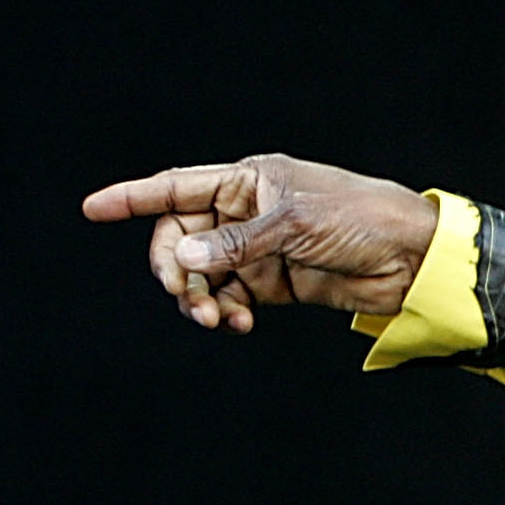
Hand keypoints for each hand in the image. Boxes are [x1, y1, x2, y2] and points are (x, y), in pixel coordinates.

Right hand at [82, 153, 439, 333]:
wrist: (413, 258)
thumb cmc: (361, 219)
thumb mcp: (296, 224)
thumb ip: (238, 243)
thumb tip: (183, 257)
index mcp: (249, 180)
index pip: (177, 186)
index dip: (133, 198)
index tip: (92, 209)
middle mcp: (246, 213)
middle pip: (180, 239)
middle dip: (173, 268)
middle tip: (184, 296)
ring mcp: (258, 250)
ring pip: (202, 275)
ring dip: (198, 298)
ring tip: (215, 319)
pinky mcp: (274, 284)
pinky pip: (231, 298)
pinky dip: (227, 312)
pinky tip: (237, 324)